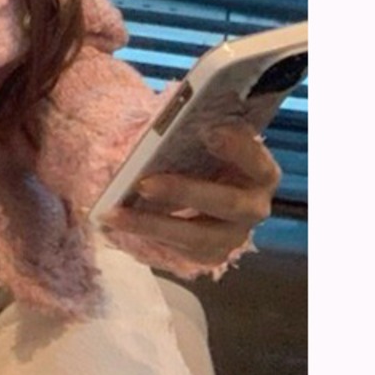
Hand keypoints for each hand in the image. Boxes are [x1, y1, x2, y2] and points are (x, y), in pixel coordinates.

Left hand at [103, 125, 280, 265]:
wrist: (199, 181)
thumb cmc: (200, 150)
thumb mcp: (200, 135)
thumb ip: (191, 130)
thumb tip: (166, 122)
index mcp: (260, 169)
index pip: (256, 158)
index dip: (236, 147)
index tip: (207, 132)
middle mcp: (254, 204)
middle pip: (227, 203)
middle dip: (183, 192)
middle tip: (142, 183)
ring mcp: (235, 233)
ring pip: (198, 236)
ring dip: (153, 224)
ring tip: (114, 213)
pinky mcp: (212, 252)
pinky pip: (182, 250)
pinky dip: (149, 235)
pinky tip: (119, 223)